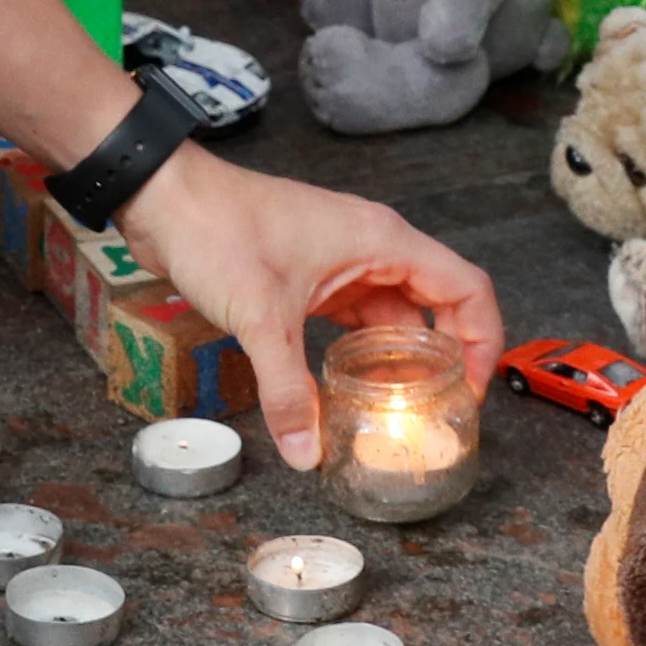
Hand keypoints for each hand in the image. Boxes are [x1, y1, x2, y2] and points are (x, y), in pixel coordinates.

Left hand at [119, 154, 504, 469]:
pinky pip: (352, 316)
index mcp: (381, 241)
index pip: (466, 288)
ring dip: (398, 359)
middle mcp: (370, 247)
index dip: (482, 341)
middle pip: (435, 305)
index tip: (472, 389)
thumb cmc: (217, 227)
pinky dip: (359, 351)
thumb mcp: (260, 317)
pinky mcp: (308, 275)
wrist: (163, 196)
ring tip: (397, 409)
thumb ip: (287, 390)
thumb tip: (307, 449)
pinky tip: (350, 386)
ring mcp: (339, 260)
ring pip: (390, 314)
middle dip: (442, 359)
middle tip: (437, 411)